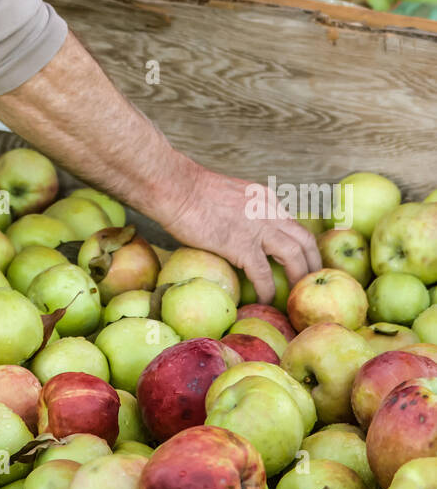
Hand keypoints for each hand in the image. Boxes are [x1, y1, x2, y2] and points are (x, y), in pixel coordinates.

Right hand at [161, 160, 321, 304]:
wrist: (175, 188)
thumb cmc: (189, 191)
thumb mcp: (228, 196)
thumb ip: (241, 212)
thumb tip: (237, 231)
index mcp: (266, 199)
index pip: (294, 224)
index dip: (302, 246)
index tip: (301, 261)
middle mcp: (269, 211)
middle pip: (305, 240)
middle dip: (313, 264)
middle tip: (309, 283)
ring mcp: (258, 228)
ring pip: (295, 257)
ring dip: (299, 279)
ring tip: (294, 297)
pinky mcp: (242, 245)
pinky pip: (263, 275)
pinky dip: (267, 290)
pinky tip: (264, 300)